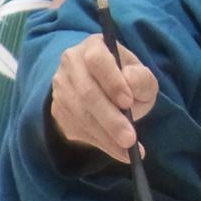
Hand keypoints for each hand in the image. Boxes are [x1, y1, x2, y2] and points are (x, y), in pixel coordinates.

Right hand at [50, 34, 158, 163]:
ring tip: (130, 150)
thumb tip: (131, 81)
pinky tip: (122, 153)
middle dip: (110, 119)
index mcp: (92, 47)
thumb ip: (142, 78)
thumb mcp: (141, 75)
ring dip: (107, 136)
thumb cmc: (127, 78)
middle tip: (130, 138)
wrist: (103, 86)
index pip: (97, 60)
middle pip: (87, 93)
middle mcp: (70, 65)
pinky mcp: (58, 111)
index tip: (128, 102)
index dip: (112, 82)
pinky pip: (79, 130)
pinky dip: (102, 144)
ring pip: (81, 115)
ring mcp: (60, 89)